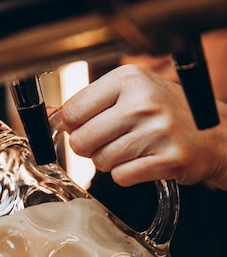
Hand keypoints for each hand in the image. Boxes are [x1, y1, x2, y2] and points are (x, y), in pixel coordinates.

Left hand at [59, 64, 226, 190]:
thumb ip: (89, 103)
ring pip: (100, 161)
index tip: (85, 126)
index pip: (72, 110)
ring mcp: (156, 132)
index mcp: (129, 79)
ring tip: (133, 149)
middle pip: (81, 140)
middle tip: (110, 141)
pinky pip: (121, 177)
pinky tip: (143, 161)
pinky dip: (127, 174)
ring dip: (111, 161)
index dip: (73, 125)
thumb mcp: (131, 93)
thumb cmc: (168, 112)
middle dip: (90, 147)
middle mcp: (142, 102)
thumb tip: (47, 115)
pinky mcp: (166, 159)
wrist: (215, 134)